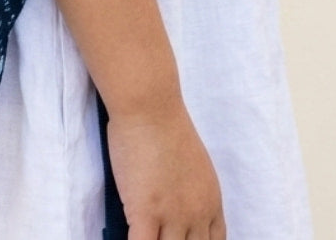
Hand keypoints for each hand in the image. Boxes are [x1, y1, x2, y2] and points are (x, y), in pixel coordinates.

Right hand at [106, 99, 225, 239]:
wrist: (150, 107)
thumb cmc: (166, 125)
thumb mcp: (194, 165)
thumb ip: (190, 193)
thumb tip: (174, 207)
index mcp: (211, 202)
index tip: (181, 238)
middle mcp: (196, 215)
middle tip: (161, 234)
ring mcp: (172, 216)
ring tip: (145, 233)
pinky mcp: (145, 212)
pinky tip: (124, 237)